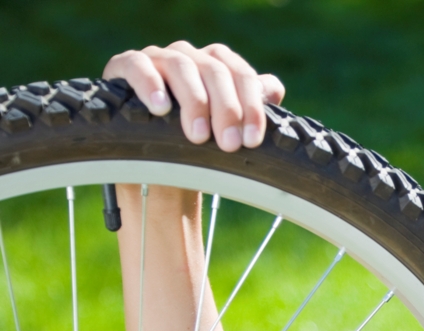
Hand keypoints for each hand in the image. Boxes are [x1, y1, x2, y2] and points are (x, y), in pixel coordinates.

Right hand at [103, 42, 285, 151]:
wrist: (153, 158)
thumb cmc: (196, 139)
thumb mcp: (226, 127)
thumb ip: (251, 105)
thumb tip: (273, 89)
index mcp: (218, 64)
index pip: (242, 75)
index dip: (251, 107)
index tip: (252, 141)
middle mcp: (191, 56)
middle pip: (216, 71)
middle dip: (226, 109)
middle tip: (229, 145)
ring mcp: (158, 58)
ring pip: (182, 67)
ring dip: (195, 102)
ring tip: (199, 136)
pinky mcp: (126, 66)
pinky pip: (138, 65)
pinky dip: (150, 84)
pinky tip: (161, 108)